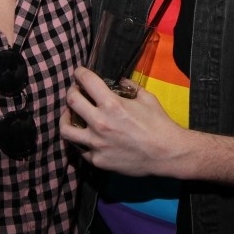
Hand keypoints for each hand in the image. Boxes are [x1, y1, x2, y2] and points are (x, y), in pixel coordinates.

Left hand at [60, 67, 184, 177]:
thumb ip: (130, 87)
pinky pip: (82, 149)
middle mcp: (99, 122)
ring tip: (70, 115)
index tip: (79, 72)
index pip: (86, 81)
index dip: (80, 73)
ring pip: (66, 129)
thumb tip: (120, 82)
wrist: (166, 153)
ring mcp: (96, 144)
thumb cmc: (158, 123)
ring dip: (66, 118)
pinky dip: (83, 141)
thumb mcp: (146, 98)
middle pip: (71, 101)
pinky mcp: (98, 160)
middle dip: (72, 91)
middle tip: (76, 91)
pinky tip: (88, 137)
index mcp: (112, 104)